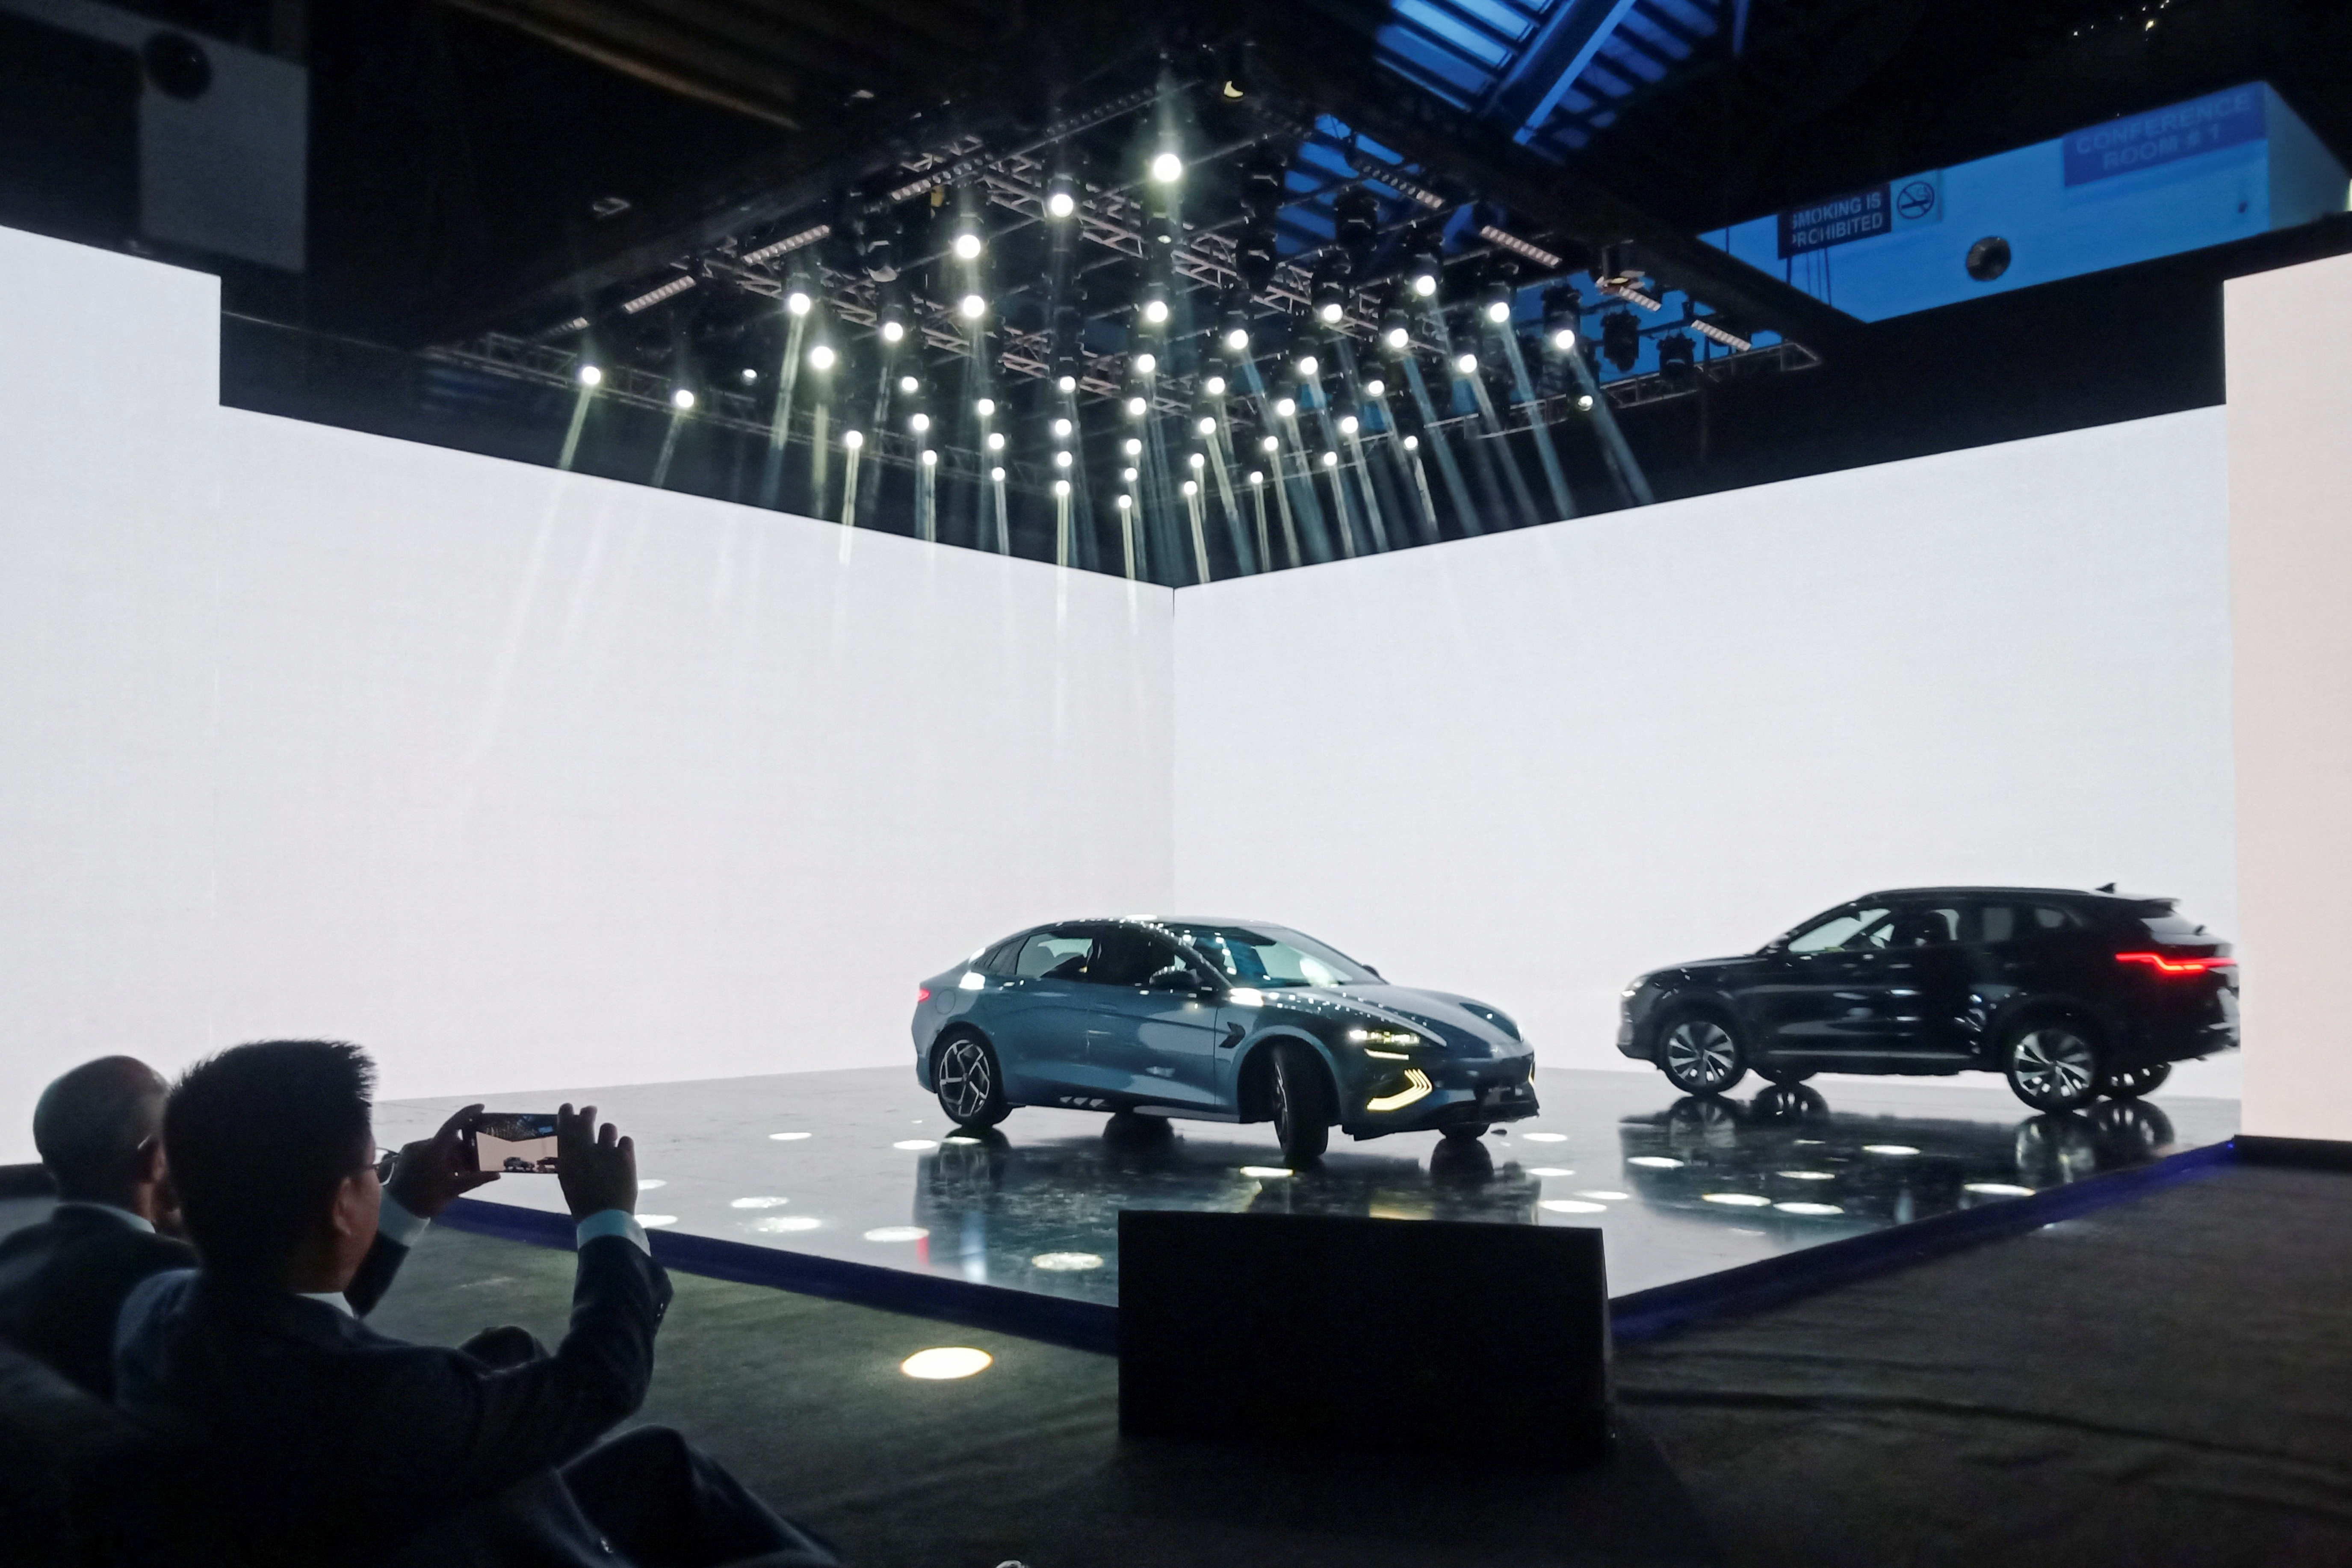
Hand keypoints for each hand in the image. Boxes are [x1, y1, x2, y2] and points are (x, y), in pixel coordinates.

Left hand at [385, 1104, 499, 1219]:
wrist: (397, 1211)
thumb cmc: (425, 1199)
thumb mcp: (453, 1190)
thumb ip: (475, 1179)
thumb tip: (496, 1174)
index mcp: (434, 1150)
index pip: (453, 1124)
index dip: (467, 1114)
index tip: (480, 1107)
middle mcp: (422, 1145)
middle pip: (449, 1140)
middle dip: (462, 1151)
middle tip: (471, 1166)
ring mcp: (412, 1149)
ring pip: (439, 1146)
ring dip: (451, 1156)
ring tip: (457, 1173)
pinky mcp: (406, 1155)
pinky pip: (428, 1151)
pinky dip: (439, 1158)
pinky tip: (443, 1173)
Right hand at [555, 1104, 635, 1221]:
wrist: (605, 1218)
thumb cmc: (584, 1204)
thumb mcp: (569, 1181)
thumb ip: (571, 1160)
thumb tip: (574, 1143)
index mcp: (568, 1158)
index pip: (565, 1127)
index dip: (566, 1114)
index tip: (568, 1107)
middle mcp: (585, 1150)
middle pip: (586, 1120)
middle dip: (588, 1113)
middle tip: (590, 1110)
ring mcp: (605, 1151)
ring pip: (609, 1128)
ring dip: (608, 1134)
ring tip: (609, 1145)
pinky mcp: (625, 1156)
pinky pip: (626, 1140)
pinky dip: (624, 1147)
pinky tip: (622, 1158)